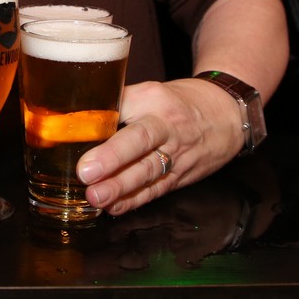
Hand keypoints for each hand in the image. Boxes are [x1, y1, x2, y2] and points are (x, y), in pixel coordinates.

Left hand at [75, 78, 243, 215]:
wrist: (226, 115)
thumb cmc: (177, 102)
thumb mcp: (149, 91)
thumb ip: (116, 105)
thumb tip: (72, 120)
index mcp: (153, 99)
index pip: (124, 105)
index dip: (99, 119)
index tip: (72, 130)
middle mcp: (166, 125)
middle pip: (140, 140)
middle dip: (112, 158)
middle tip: (86, 172)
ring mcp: (177, 153)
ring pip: (148, 171)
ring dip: (120, 187)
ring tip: (95, 197)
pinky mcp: (181, 176)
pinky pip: (156, 190)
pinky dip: (135, 200)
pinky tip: (114, 207)